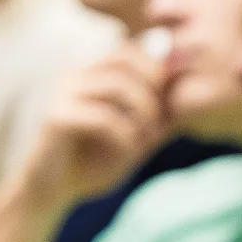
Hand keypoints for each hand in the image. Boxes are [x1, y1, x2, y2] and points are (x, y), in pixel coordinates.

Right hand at [14, 48, 166, 213]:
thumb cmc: (94, 164)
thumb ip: (157, 117)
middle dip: (153, 92)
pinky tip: (129, 152)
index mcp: (93, 74)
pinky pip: (103, 118)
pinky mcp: (57, 117)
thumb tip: (188, 97)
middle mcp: (77, 76)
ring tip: (146, 140)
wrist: (52, 191)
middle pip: (127, 59)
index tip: (168, 107)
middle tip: (160, 125)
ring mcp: (64, 93)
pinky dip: (125, 136)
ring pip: (118, 85)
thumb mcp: (136, 138)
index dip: (157, 72)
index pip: (131, 50)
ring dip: (143, 114)